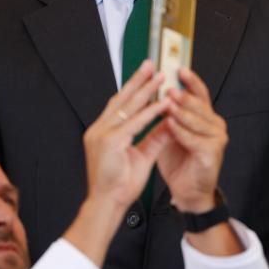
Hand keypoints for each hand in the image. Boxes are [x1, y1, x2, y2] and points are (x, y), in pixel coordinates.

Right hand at [83, 60, 170, 208]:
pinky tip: (164, 103)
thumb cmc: (120, 184)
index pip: (119, 104)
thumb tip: (169, 122)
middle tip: (151, 64)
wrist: (107, 205)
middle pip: (121, 99)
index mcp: (102, 131)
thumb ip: (155, 138)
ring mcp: (102, 134)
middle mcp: (99, 129)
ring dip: (146, 90)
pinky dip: (151, 112)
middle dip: (138, 80)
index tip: (146, 76)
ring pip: (128, 106)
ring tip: (161, 77)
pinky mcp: (110, 141)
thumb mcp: (141, 155)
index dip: (133, 89)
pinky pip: (135, 122)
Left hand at [157, 68, 227, 211]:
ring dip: (181, 111)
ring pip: (198, 120)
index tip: (179, 68)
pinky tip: (170, 125)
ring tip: (167, 102)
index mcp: (206, 117)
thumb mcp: (170, 131)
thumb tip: (153, 92)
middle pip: (200, 103)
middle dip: (183, 94)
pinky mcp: (212, 153)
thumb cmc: (179, 161)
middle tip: (168, 85)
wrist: (188, 191)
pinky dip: (182, 132)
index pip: (199, 93)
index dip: (190, 80)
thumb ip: (166, 113)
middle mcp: (215, 124)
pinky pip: (195, 139)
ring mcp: (216, 138)